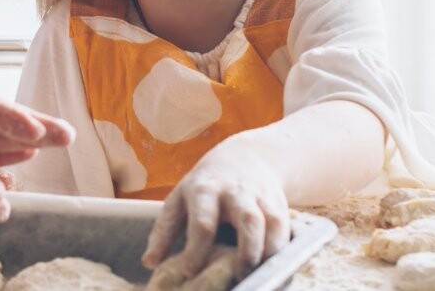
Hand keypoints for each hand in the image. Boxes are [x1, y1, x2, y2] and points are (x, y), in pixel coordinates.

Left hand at [142, 139, 289, 276]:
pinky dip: (281, 249)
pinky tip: (273, 268)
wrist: (246, 157)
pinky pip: (285, 228)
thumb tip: (149, 262)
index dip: (197, 249)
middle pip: (248, 219)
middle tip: (238, 277)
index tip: (190, 272)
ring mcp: (260, 197)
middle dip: (247, 251)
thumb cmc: (205, 187)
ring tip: (260, 276)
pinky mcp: (279, 205)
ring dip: (269, 252)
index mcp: (204, 190)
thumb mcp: (180, 200)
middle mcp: (235, 192)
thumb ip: (165, 231)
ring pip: (272, 223)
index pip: (203, 221)